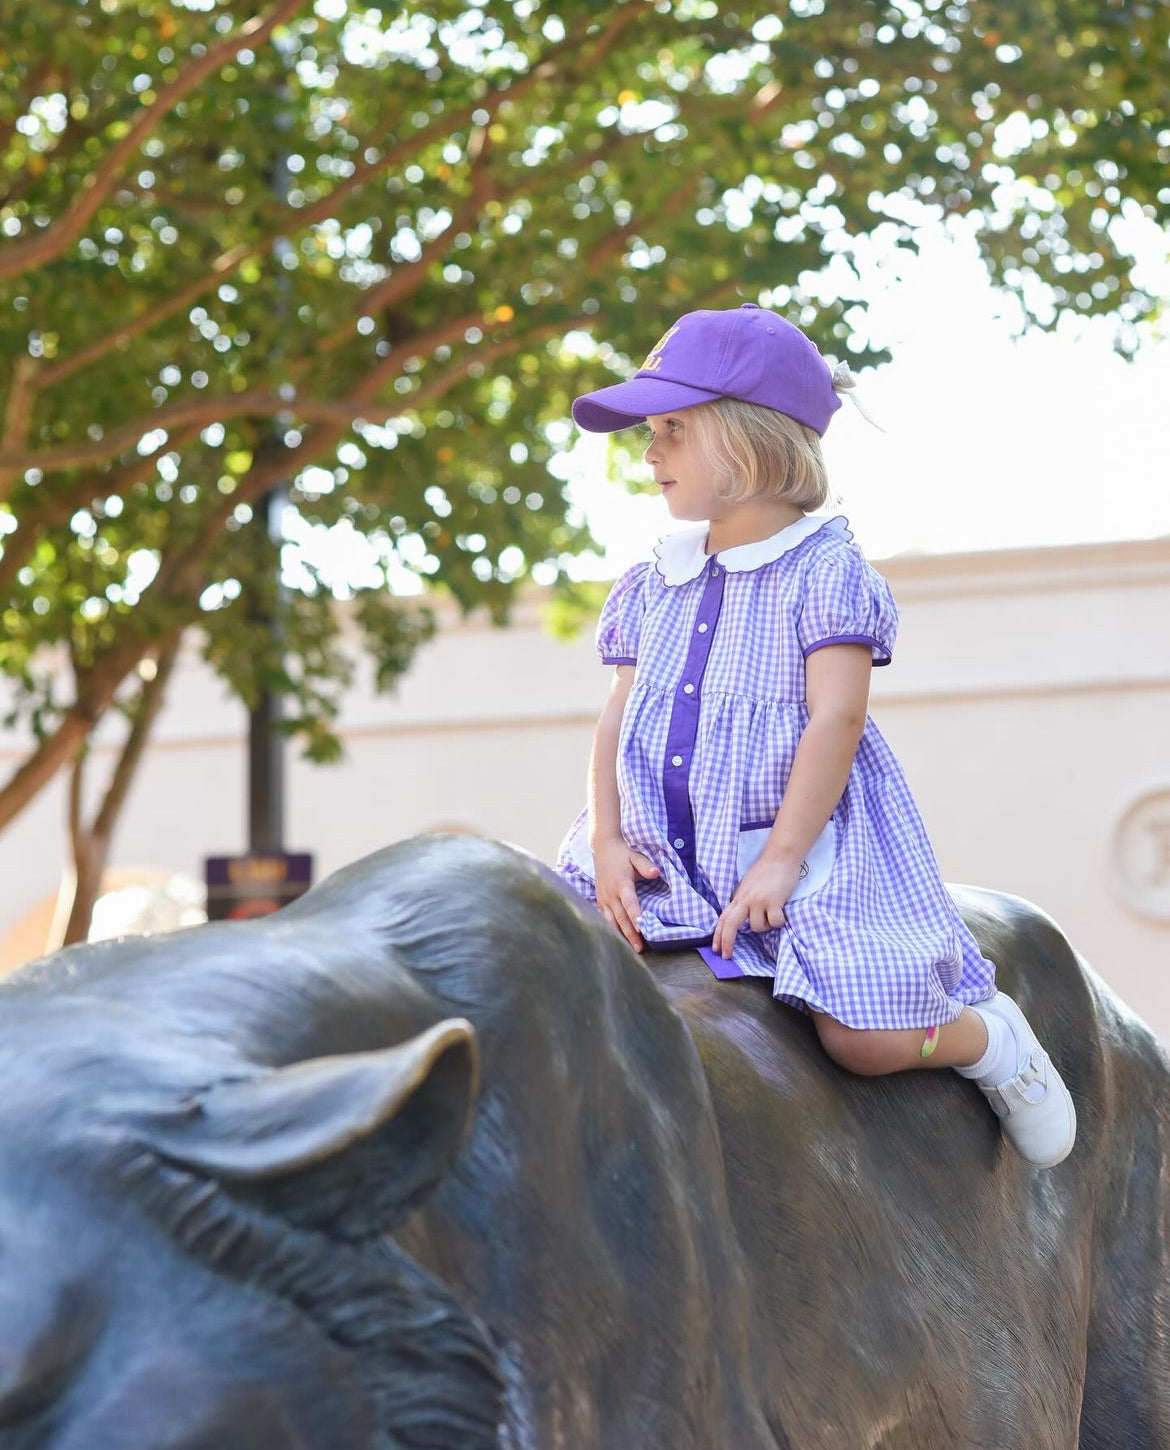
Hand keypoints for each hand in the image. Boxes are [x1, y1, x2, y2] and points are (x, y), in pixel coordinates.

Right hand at [593, 837, 659, 952]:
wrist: (603, 848)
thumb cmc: (623, 853)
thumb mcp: (635, 855)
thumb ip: (646, 865)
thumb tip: (656, 873)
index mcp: (621, 883)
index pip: (629, 902)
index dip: (635, 915)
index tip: (641, 928)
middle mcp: (610, 894)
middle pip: (621, 917)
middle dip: (630, 934)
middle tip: (640, 948)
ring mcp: (603, 899)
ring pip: (611, 921)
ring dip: (621, 936)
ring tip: (631, 950)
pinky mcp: (599, 901)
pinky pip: (605, 919)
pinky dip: (612, 930)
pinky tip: (619, 941)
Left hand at [712, 856, 802, 958]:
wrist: (780, 857)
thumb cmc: (766, 871)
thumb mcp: (747, 886)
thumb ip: (742, 901)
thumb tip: (737, 917)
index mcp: (738, 897)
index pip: (724, 918)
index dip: (718, 934)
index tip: (715, 949)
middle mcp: (745, 899)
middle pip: (731, 925)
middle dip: (727, 942)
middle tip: (727, 956)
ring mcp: (758, 900)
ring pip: (757, 927)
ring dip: (766, 926)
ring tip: (772, 912)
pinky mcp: (773, 901)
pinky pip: (774, 922)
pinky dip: (779, 921)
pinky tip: (781, 910)